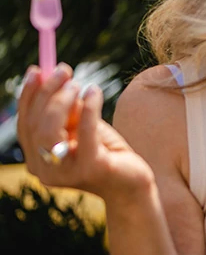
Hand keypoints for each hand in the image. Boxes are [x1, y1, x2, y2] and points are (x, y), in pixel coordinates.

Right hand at [17, 65, 154, 203]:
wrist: (132, 184)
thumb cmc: (105, 152)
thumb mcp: (82, 128)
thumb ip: (67, 110)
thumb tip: (55, 77)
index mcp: (37, 161)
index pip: (25, 124)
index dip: (28, 96)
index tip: (37, 70)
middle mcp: (44, 170)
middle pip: (35, 125)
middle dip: (47, 92)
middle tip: (64, 70)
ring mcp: (65, 173)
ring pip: (49, 129)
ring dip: (62, 100)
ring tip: (80, 84)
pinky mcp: (90, 168)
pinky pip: (85, 132)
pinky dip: (88, 107)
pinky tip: (95, 91)